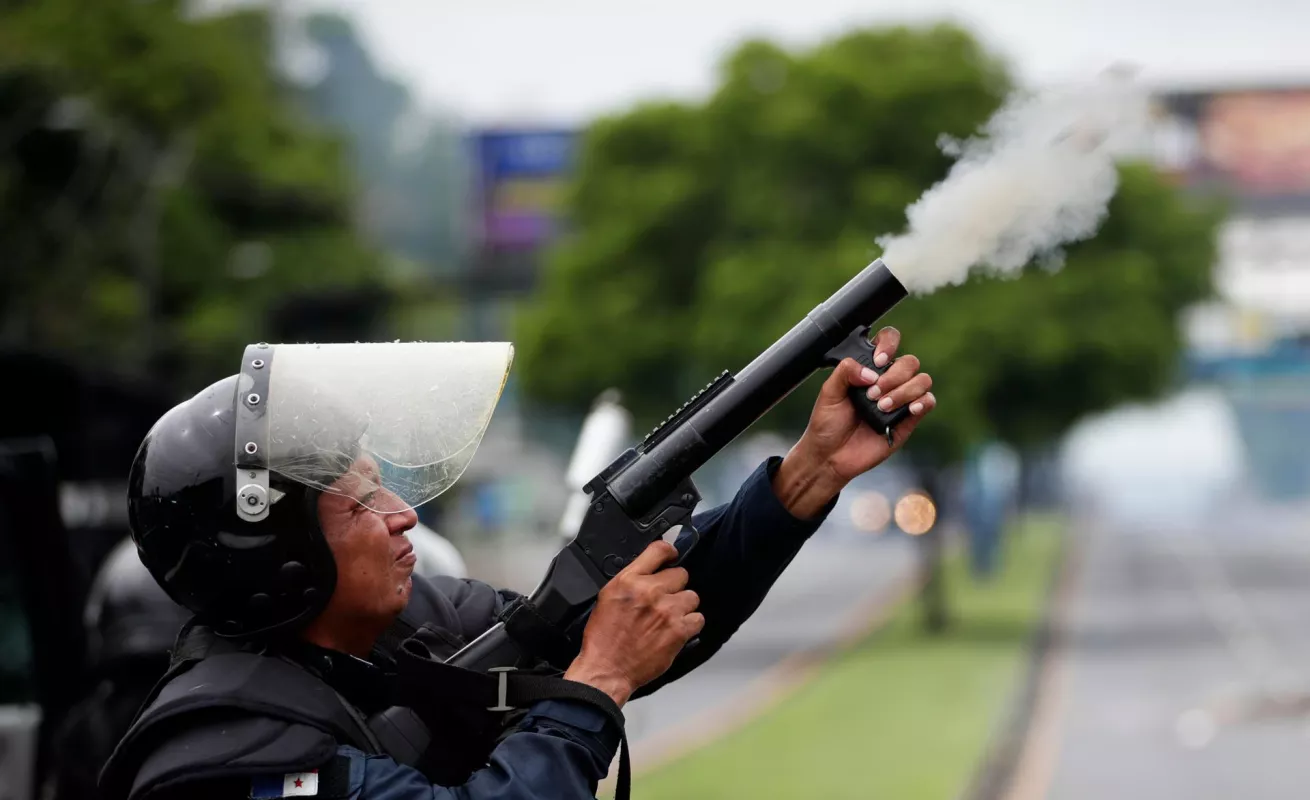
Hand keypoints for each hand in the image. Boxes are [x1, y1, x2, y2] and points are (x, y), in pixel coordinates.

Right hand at [564, 541, 703, 705]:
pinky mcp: (678, 631)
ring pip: (692, 597)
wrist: (606, 669)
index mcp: (629, 580)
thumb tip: (650, 569)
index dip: (670, 552)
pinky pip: (698, 619)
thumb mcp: (607, 597)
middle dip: (674, 586)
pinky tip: (677, 630)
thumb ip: (631, 580)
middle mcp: (649, 592)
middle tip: (664, 599)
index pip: (659, 550)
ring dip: (684, 606)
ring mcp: (666, 611)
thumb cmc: (603, 638)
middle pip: (681, 574)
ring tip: (670, 617)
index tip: (672, 557)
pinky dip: (690, 624)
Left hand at [774, 326, 934, 517]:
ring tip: (882, 407)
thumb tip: (872, 372)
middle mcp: (888, 380)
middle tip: (873, 395)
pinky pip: (928, 402)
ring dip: (904, 391)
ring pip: (922, 380)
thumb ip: (845, 372)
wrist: (830, 456)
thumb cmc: (828, 423)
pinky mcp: (909, 419)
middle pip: (909, 361)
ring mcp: (901, 399)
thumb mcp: (828, 393)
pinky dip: (922, 402)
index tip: (878, 361)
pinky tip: (908, 409)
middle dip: (894, 376)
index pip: (888, 341)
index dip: (888, 344)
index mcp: (869, 368)